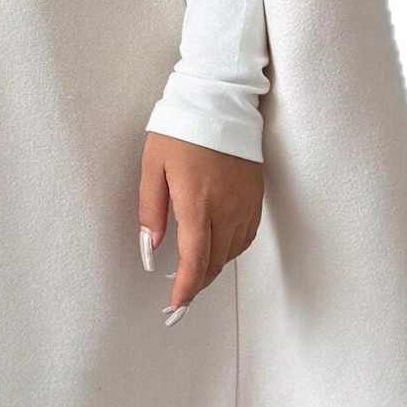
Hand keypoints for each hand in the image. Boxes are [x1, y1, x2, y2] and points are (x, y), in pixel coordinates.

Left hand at [139, 132, 263, 324]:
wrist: (220, 100)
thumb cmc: (181, 129)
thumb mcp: (153, 167)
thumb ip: (150, 211)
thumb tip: (150, 249)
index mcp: (198, 204)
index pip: (194, 261)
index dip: (185, 289)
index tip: (175, 306)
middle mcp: (226, 209)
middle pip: (214, 263)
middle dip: (196, 285)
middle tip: (179, 299)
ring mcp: (245, 204)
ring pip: (231, 253)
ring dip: (212, 268)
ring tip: (193, 275)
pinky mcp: (256, 197)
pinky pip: (245, 236)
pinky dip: (230, 251)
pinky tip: (217, 250)